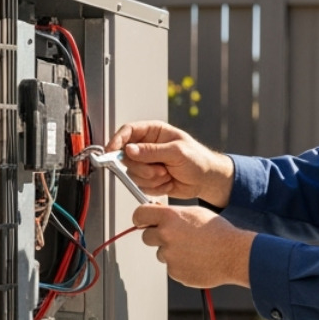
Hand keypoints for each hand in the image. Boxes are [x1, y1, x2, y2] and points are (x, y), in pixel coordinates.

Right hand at [105, 121, 234, 206]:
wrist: (206, 180)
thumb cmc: (198, 159)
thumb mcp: (177, 152)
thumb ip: (152, 151)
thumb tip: (129, 150)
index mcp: (153, 132)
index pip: (128, 132)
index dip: (117, 141)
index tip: (112, 152)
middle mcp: (147, 146)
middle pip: (126, 157)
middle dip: (142, 168)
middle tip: (159, 170)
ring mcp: (147, 163)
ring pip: (133, 173)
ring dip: (151, 179)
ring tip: (168, 175)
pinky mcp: (148, 178)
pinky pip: (141, 185)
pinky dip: (155, 187)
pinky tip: (168, 182)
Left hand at [133, 203, 253, 288]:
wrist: (233, 254)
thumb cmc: (219, 232)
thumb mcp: (195, 213)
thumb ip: (173, 214)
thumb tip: (158, 215)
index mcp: (170, 217)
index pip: (140, 215)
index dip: (140, 218)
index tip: (142, 222)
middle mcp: (166, 236)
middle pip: (147, 236)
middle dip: (157, 236)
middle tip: (176, 237)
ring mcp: (169, 256)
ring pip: (161, 253)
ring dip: (171, 252)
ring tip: (193, 249)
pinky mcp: (175, 272)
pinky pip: (172, 267)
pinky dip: (181, 265)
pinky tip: (196, 259)